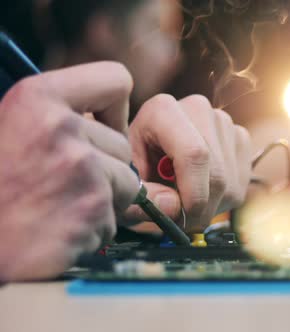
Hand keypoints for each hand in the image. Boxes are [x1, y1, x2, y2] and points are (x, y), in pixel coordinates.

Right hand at [0, 62, 138, 280]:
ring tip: (57, 211)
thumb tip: (99, 119)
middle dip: (104, 169)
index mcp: (36, 97)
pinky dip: (93, 231)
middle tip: (61, 187)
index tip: (101, 128)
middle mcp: (62, 128)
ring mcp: (81, 170)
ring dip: (102, 202)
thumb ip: (55, 115)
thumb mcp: (9, 129)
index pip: (115, 80)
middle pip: (122, 145)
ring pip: (127, 183)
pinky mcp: (92, 210)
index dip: (114, 109)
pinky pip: (115, 218)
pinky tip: (57, 233)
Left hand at [127, 94, 251, 231]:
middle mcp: (198, 109)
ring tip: (185, 200)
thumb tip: (173, 207)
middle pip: (216, 174)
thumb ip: (146, 196)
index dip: (193, 193)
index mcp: (161, 110)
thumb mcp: (128, 182)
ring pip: (229, 183)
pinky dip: (222, 199)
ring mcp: (223, 122)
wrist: (147, 152)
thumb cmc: (133, 167)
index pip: (194, 154)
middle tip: (180, 221)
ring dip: (210, 206)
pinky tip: (201, 191)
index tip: (184, 218)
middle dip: (200, 208)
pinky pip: (240, 182)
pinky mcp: (239, 138)